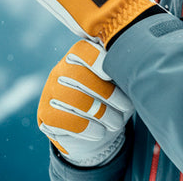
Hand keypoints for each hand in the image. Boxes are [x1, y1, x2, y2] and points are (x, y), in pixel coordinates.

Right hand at [38, 39, 133, 166]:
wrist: (96, 131)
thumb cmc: (113, 99)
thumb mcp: (121, 83)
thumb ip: (124, 70)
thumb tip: (138, 64)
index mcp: (79, 54)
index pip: (83, 51)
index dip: (97, 60)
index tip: (112, 74)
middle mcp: (61, 68)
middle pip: (80, 76)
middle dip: (107, 94)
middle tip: (126, 107)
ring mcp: (51, 90)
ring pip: (73, 99)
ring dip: (101, 113)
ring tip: (116, 122)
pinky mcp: (45, 114)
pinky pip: (63, 120)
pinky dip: (86, 127)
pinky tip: (99, 132)